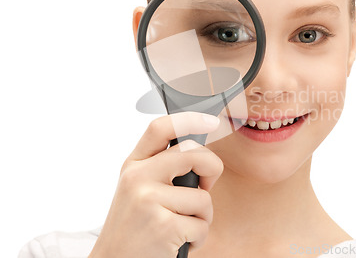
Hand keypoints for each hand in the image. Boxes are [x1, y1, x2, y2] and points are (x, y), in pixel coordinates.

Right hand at [88, 112, 222, 257]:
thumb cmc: (134, 228)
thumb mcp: (138, 189)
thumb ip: (161, 169)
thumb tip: (201, 155)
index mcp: (134, 165)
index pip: (160, 128)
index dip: (190, 119)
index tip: (212, 122)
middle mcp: (138, 177)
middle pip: (193, 154)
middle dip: (213, 169)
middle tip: (207, 187)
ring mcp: (149, 199)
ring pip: (203, 198)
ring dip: (202, 218)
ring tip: (180, 228)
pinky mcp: (162, 225)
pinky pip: (201, 225)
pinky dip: (197, 239)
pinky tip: (177, 243)